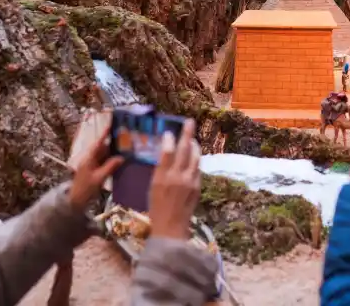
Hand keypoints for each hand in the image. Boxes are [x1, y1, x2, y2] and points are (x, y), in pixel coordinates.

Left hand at [69, 134, 123, 209]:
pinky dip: (112, 161)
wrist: (76, 201)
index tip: (111, 125)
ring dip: (114, 153)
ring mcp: (92, 165)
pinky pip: (104, 162)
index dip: (104, 134)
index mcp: (89, 158)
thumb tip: (121, 158)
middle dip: (113, 143)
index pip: (98, 143)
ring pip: (104, 155)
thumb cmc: (85, 189)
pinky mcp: (95, 171)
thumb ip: (110, 167)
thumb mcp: (99, 178)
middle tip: (126, 138)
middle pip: (103, 148)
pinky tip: (121, 161)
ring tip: (126, 148)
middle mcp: (90, 159)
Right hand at [149, 119, 199, 239]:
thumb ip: (160, 170)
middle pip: (184, 150)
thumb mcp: (152, 188)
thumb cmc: (156, 208)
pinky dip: (196, 159)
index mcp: (162, 177)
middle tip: (190, 122)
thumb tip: (166, 153)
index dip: (169, 139)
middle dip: (187, 134)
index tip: (169, 131)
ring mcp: (190, 181)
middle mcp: (178, 177)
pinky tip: (194, 156)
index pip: (167, 152)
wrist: (171, 228)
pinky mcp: (198, 186)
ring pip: (195, 157)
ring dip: (194, 145)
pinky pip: (197, 168)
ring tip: (192, 138)